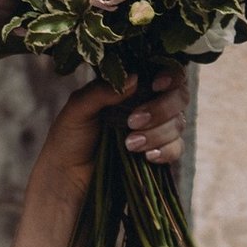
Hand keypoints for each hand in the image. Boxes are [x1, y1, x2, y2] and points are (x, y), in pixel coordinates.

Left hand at [35, 70, 191, 194]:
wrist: (67, 174)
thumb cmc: (69, 136)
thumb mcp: (78, 109)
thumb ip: (101, 92)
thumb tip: (135, 78)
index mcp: (130, 87)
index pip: (164, 72)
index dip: (170, 75)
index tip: (156, 85)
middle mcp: (149, 103)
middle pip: (179, 96)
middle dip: (161, 108)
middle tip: (133, 121)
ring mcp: (157, 128)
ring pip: (178, 123)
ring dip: (157, 133)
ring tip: (129, 145)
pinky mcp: (159, 151)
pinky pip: (177, 148)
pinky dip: (165, 151)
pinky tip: (147, 156)